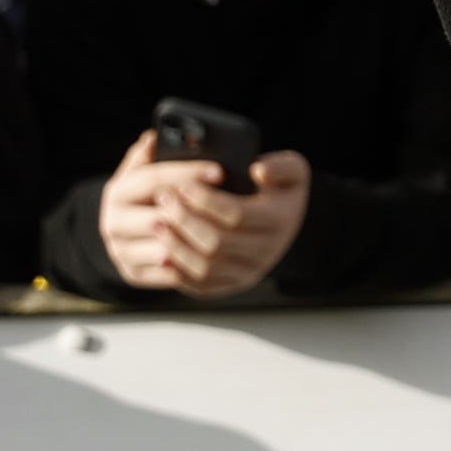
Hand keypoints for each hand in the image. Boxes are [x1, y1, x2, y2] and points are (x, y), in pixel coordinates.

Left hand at [99, 133, 311, 295]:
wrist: (285, 220)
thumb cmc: (280, 190)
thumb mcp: (293, 169)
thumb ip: (281, 165)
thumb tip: (258, 171)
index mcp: (281, 221)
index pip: (236, 214)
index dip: (205, 201)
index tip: (183, 186)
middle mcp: (268, 251)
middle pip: (217, 243)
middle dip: (184, 221)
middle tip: (163, 200)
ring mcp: (250, 271)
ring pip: (205, 267)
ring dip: (176, 246)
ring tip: (156, 224)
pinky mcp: (233, 283)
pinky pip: (200, 284)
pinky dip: (178, 269)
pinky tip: (163, 250)